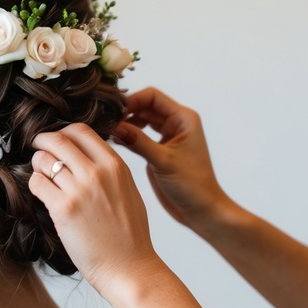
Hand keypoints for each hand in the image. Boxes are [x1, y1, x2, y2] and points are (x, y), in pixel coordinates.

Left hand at [29, 123, 165, 298]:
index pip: (81, 131)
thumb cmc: (130, 236)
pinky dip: (34, 184)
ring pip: (43, 160)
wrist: (130, 268)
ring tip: (40, 173)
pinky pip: (37, 183)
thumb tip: (87, 157)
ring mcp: (80, 190)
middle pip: (58, 139)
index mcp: (116, 166)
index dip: (63, 132)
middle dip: (43, 141)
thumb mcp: (128, 192)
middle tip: (37, 148)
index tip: (56, 140)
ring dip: (37, 164)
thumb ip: (110, 171)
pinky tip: (41, 192)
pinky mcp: (63, 210)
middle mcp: (98, 173)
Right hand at [112, 87, 232, 233]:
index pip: (153, 97)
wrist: (201, 210)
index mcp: (183, 119)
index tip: (114, 112)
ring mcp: (167, 136)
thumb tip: (115, 127)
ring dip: (125, 124)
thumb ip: (138, 142)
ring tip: (108, 133)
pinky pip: (140, 136)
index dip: (132, 101)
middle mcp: (176, 124)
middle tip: (106, 123)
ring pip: (140, 121)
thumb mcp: (163, 161)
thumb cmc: (192, 185)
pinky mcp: (159, 150)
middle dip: (126, 112)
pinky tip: (115, 142)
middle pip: (144, 107)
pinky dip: (128, 136)